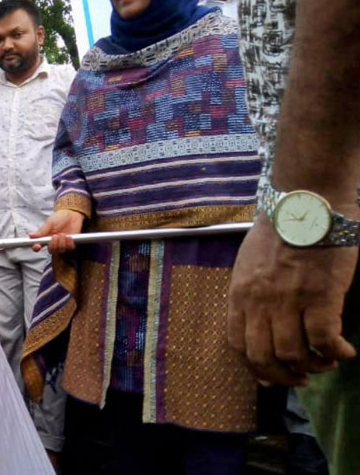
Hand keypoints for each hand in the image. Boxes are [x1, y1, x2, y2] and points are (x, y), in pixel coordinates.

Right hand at [30, 210, 85, 253]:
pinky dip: (69, 243)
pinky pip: (69, 248)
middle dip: (53, 244)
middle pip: (51, 251)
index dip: (36, 248)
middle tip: (55, 235)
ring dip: (62, 242)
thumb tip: (31, 235)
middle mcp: (52, 243)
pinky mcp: (70, 245)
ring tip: (63, 234)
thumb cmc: (59, 218)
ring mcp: (61, 244)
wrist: (72, 214)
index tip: (37, 246)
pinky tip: (69, 236)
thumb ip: (41, 230)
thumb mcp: (49, 222)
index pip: (37, 246)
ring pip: (60, 250)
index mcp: (44, 238)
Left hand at [227, 213, 357, 385]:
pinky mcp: (320, 297)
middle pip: (262, 357)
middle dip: (282, 376)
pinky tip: (345, 350)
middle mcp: (259, 302)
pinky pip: (325, 340)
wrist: (305, 204)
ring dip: (313, 366)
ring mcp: (289, 300)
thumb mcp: (250, 264)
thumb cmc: (280, 231)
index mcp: (239, 294)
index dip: (255, 367)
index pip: (237, 344)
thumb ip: (252, 294)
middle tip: (301, 378)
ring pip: (294, 354)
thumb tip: (260, 325)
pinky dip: (336, 353)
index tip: (272, 375)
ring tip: (326, 362)